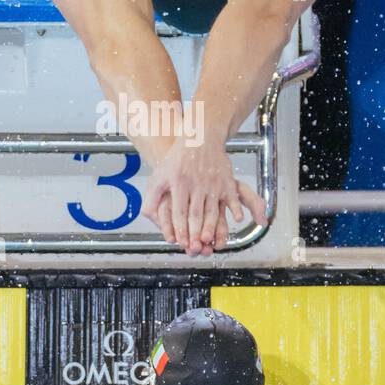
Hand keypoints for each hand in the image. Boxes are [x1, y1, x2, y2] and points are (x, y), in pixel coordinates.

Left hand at [143, 139, 266, 256]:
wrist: (200, 137)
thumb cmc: (177, 159)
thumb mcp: (159, 176)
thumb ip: (152, 198)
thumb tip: (149, 217)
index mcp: (178, 183)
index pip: (179, 211)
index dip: (180, 229)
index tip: (181, 243)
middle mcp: (195, 184)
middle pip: (196, 213)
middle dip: (196, 233)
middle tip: (196, 248)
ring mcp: (212, 182)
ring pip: (212, 209)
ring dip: (212, 227)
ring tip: (210, 241)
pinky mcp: (225, 180)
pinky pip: (231, 197)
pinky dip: (235, 208)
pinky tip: (236, 219)